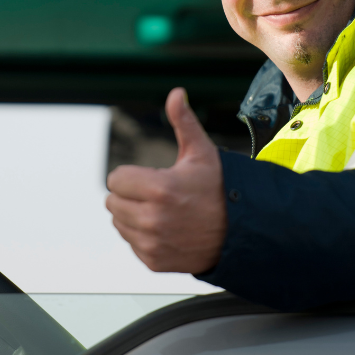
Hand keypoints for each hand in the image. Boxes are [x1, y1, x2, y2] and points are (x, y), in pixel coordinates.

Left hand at [106, 87, 226, 272]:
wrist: (242, 231)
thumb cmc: (220, 189)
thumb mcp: (202, 153)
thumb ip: (182, 122)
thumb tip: (175, 93)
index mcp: (159, 189)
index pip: (115, 179)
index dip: (132, 175)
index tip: (152, 178)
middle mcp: (152, 219)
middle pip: (113, 201)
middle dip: (131, 195)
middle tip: (159, 195)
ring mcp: (152, 243)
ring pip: (119, 223)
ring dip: (134, 215)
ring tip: (164, 211)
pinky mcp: (154, 261)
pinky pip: (132, 243)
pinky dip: (144, 237)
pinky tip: (167, 229)